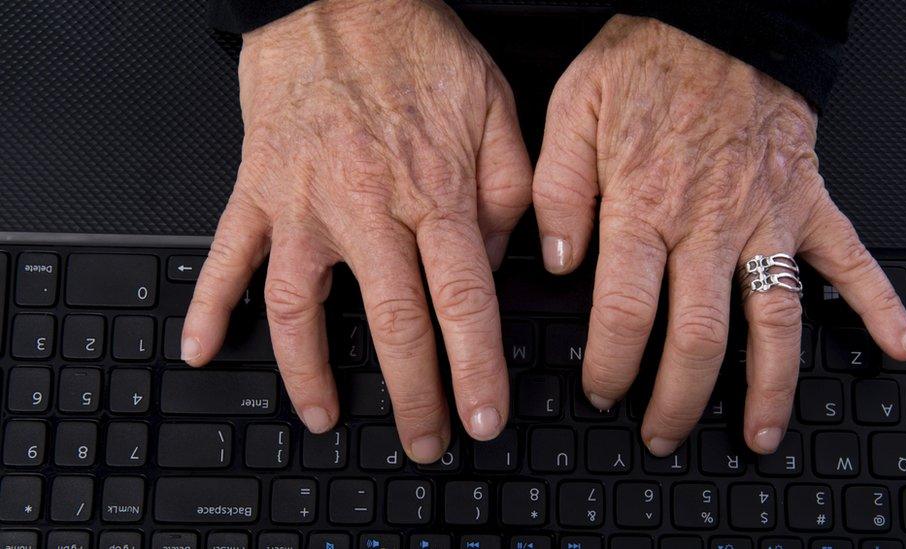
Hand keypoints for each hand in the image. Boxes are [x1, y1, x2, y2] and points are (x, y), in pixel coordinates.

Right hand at [181, 0, 531, 462]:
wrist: (338, 0)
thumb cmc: (417, 50)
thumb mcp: (496, 108)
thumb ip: (511, 192)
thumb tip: (504, 262)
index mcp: (434, 191)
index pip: (461, 299)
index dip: (474, 367)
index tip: (482, 416)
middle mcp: (367, 206)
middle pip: (393, 321)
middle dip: (412, 395)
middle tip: (424, 442)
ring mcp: (304, 202)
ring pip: (302, 306)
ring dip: (310, 372)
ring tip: (326, 416)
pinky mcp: (257, 189)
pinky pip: (227, 256)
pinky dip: (209, 305)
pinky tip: (202, 350)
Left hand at [533, 16, 905, 455]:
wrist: (720, 16)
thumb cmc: (648, 60)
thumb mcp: (574, 109)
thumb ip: (557, 191)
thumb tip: (556, 262)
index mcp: (645, 205)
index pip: (625, 310)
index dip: (611, 363)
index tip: (601, 389)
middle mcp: (709, 223)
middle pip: (699, 336)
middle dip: (680, 398)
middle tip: (663, 433)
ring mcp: (767, 217)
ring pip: (774, 320)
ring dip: (770, 386)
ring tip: (762, 434)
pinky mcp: (807, 201)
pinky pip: (850, 258)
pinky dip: (877, 303)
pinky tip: (894, 345)